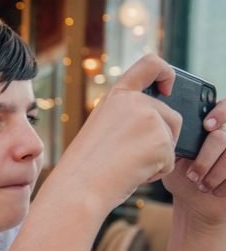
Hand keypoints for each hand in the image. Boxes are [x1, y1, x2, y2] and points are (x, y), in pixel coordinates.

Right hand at [54, 55, 181, 211]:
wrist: (79, 186)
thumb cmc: (86, 164)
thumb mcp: (103, 128)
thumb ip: (127, 117)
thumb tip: (155, 124)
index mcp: (116, 96)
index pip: (150, 64)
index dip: (166, 73)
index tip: (167, 89)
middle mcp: (134, 101)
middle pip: (170, 115)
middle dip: (163, 139)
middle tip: (132, 156)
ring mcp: (149, 119)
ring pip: (172, 140)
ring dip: (157, 157)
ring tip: (127, 165)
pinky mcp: (161, 141)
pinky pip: (170, 161)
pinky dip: (155, 173)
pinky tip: (132, 173)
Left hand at [163, 98, 225, 226]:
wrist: (195, 200)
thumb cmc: (182, 175)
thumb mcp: (174, 156)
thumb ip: (174, 141)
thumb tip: (165, 130)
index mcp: (212, 127)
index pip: (225, 106)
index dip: (220, 113)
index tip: (206, 126)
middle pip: (222, 137)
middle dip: (205, 158)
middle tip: (192, 174)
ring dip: (213, 174)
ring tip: (200, 185)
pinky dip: (223, 185)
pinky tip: (213, 191)